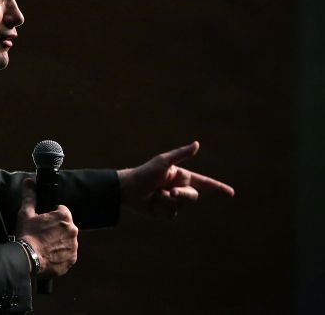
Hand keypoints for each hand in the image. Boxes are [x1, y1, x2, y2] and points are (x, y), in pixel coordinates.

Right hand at [15, 178, 78, 276]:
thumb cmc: (27, 235)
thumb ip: (30, 195)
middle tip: (42, 234)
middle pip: (65, 226)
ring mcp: (74, 246)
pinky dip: (61, 254)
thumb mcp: (26, 213)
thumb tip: (28, 181)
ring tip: (45, 245)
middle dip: (56, 228)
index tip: (43, 222)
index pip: (61, 211)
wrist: (27, 258)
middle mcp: (73, 230)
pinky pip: (68, 253)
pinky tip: (49, 254)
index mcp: (64, 217)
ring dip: (59, 241)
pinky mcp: (72, 259)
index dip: (51, 215)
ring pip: (67, 239)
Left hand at [117, 141, 233, 218]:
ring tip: (154, 195)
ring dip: (167, 202)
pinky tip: (152, 204)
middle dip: (181, 196)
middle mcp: (178, 188)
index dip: (218, 188)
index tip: (231, 193)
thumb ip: (181, 154)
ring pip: (180, 207)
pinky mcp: (163, 211)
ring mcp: (171, 200)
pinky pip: (170, 215)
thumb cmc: (144, 172)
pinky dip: (161, 210)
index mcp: (181, 176)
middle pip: (192, 197)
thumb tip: (197, 144)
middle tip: (168, 192)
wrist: (128, 189)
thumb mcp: (163, 162)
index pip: (204, 182)